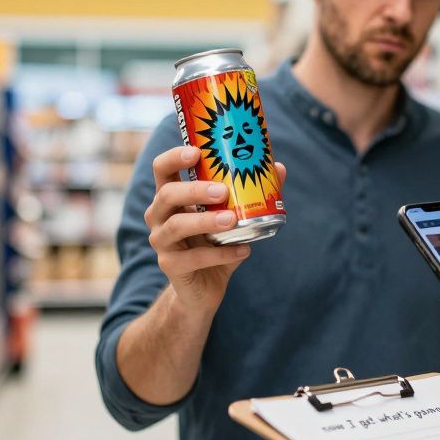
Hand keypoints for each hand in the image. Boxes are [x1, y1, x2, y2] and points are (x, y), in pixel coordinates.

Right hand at [144, 145, 286, 310]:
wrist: (204, 288)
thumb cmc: (216, 244)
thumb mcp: (232, 217)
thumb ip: (252, 194)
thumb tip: (279, 168)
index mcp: (171, 197)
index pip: (162, 169)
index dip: (174, 157)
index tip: (197, 152)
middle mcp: (159, 216)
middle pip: (167, 195)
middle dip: (195, 190)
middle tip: (222, 191)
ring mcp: (161, 241)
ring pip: (177, 226)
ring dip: (206, 221)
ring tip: (232, 219)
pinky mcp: (170, 266)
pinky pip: (194, 258)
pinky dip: (221, 254)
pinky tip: (243, 251)